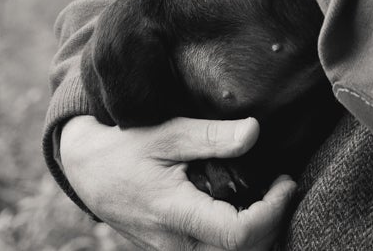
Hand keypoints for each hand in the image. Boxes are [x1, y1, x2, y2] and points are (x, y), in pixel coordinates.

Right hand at [60, 115, 294, 250]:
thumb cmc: (124, 147)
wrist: (88, 171)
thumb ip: (210, 136)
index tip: (284, 181)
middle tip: (281, 187)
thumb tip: (253, 131)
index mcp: (174, 212)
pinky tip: (244, 209)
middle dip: (271, 224)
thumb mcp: (166, 132)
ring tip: (267, 197)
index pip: (237, 234)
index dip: (271, 212)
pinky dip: (237, 240)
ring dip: (256, 235)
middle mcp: (174, 243)